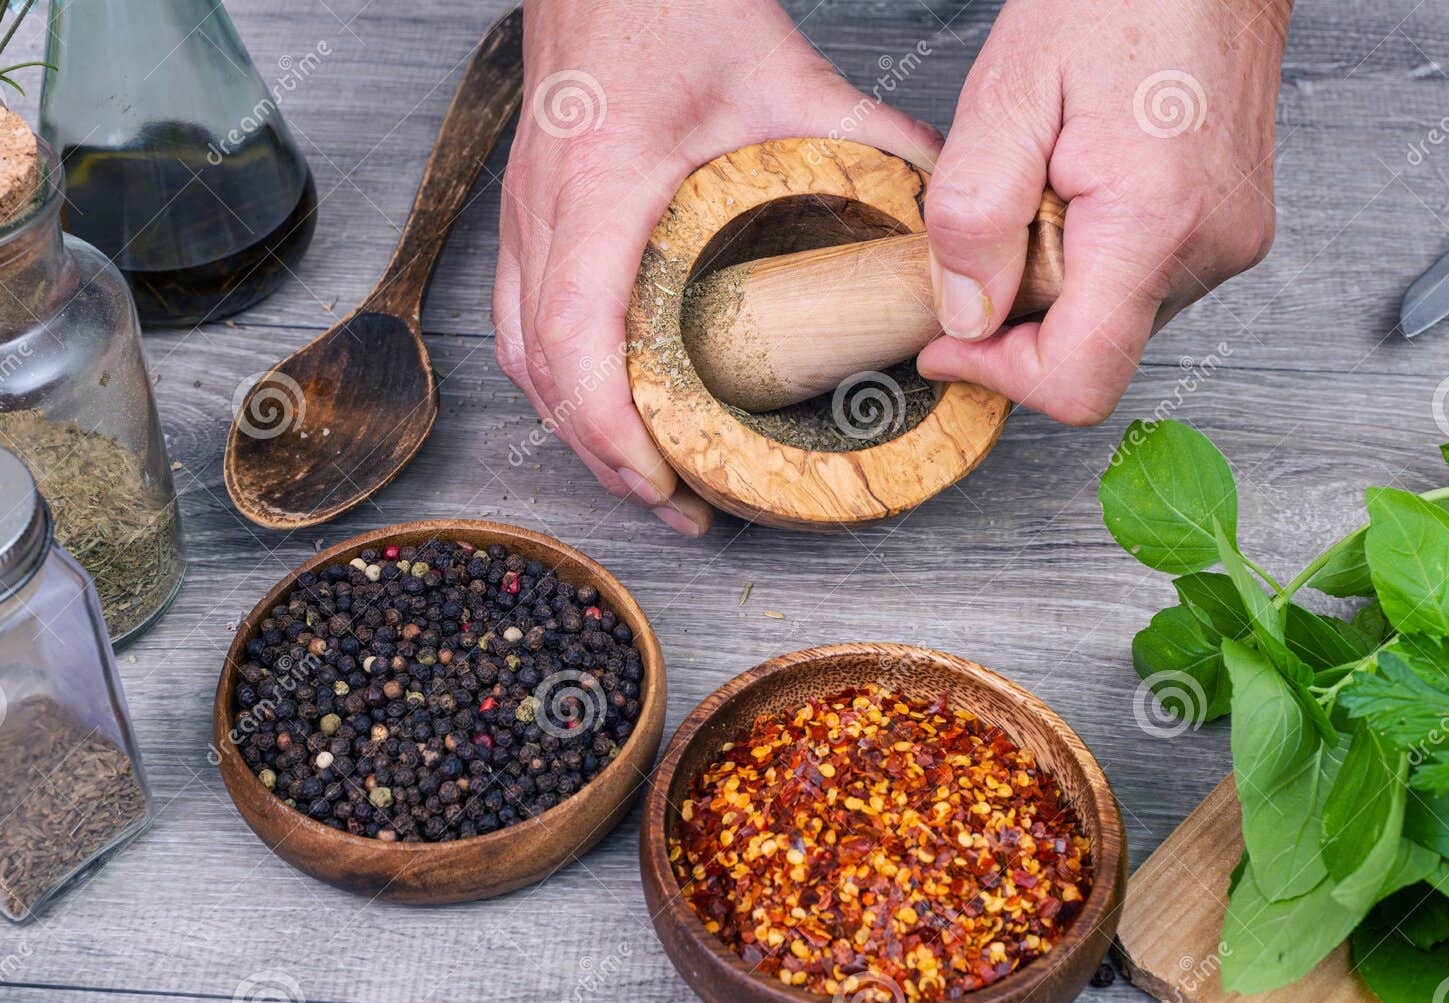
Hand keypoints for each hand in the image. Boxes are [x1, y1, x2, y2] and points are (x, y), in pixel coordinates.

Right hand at [495, 0, 942, 533]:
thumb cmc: (663, 4)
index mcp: (601, 188)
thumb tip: (933, 218)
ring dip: (576, 428)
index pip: (576, 338)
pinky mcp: (525, 215)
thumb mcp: (783, 75)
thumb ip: (867, 144)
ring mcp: (522, 216)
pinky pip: (516, 323)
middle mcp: (543, 212)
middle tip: (677, 506)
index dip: (609, 428)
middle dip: (604, 456)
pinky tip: (602, 405)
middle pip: (541, 373)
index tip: (660, 482)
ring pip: (519, 357)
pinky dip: (556, 382)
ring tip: (644, 474)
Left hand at [917, 0, 1290, 424]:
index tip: (947, 342)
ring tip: (1048, 185)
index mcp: (1155, 223)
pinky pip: (1140, 281)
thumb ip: (973, 215)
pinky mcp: (1230, 228)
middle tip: (995, 225)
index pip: (1078, 381)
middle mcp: (1210, 247)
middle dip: (1020, 312)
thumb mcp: (1007, 95)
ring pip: (1112, 320)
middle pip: (1089, 353)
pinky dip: (1091, 256)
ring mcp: (1228, 241)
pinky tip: (1082, 185)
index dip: (997, 376)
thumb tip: (964, 316)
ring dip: (1055, 279)